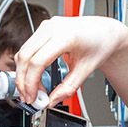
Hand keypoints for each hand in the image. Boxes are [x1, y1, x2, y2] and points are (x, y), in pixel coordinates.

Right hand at [11, 16, 127, 108]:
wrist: (105, 32)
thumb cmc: (100, 45)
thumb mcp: (86, 70)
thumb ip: (68, 88)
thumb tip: (52, 100)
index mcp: (66, 36)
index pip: (38, 61)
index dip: (31, 83)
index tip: (33, 97)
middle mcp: (53, 27)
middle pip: (25, 56)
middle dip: (22, 80)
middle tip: (28, 97)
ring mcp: (47, 26)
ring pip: (23, 52)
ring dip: (23, 73)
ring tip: (32, 90)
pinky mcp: (44, 28)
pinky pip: (28, 47)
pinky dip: (27, 64)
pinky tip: (33, 77)